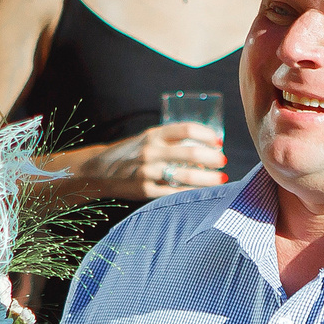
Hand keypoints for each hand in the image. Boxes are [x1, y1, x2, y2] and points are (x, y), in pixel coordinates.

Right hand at [70, 122, 226, 200]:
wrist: (99, 170)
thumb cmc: (131, 153)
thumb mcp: (147, 139)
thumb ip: (170, 140)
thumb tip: (205, 146)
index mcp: (153, 134)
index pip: (186, 129)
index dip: (206, 135)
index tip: (218, 141)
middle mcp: (151, 151)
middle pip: (190, 153)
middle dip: (212, 159)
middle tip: (223, 161)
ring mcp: (147, 172)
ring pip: (186, 176)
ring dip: (208, 179)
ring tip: (221, 180)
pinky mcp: (144, 190)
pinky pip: (174, 193)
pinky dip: (192, 193)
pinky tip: (203, 193)